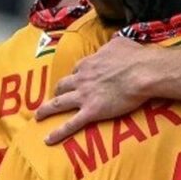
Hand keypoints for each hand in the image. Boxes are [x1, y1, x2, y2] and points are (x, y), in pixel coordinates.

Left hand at [34, 36, 160, 143]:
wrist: (142, 73)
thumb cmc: (135, 57)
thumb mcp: (121, 42)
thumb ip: (113, 43)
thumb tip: (114, 40)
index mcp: (89, 62)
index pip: (77, 68)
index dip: (76, 74)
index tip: (77, 78)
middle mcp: (81, 78)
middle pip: (62, 85)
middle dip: (57, 90)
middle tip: (55, 96)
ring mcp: (84, 96)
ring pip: (58, 103)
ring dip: (46, 110)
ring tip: (38, 116)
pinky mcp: (91, 111)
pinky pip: (70, 124)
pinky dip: (58, 132)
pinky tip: (48, 139)